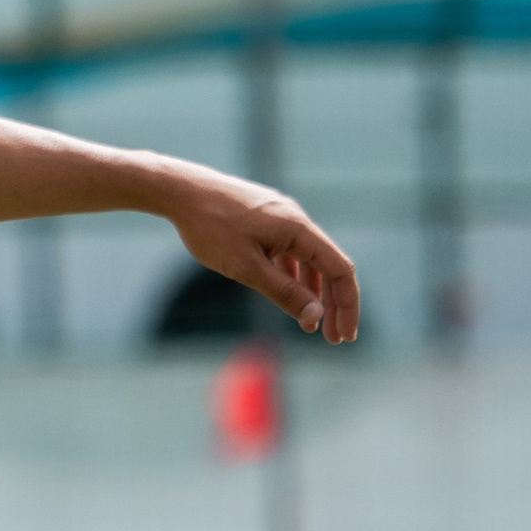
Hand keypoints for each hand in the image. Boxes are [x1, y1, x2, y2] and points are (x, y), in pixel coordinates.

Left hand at [166, 172, 359, 342]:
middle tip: (334, 339)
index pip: (340, 269)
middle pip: (329, 267)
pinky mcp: (265, 222)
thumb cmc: (211, 227)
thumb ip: (283, 292)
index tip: (345, 336)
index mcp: (298, 229)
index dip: (347, 304)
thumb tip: (315, 316)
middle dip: (334, 304)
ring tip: (309, 328)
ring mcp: (281, 220)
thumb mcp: (247, 268)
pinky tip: (290, 298)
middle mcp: (296, 221)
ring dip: (312, 294)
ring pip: (309, 262)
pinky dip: (293, 278)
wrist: (182, 191)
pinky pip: (290, 254)